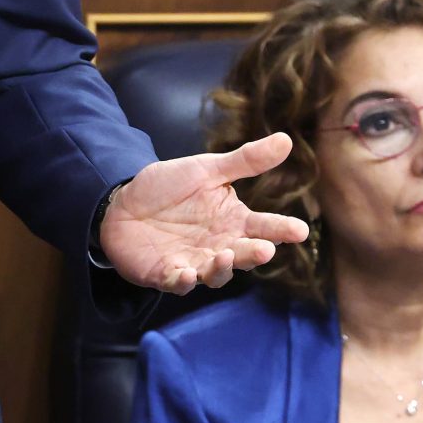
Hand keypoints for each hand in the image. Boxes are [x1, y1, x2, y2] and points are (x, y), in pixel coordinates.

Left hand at [98, 132, 310, 293]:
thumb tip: (287, 139)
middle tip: (265, 249)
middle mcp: (219, 246)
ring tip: (225, 255)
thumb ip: (246, 161)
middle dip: (255, 254)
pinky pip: (179, 283)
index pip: (263, 227)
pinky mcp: (167, 275)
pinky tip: (187, 274)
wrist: (122, 203)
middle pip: (243, 255)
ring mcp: (194, 263)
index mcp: (233, 221)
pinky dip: (184, 282)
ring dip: (222, 268)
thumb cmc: (168, 187)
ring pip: (216, 274)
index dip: (282, 229)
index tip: (300, 230)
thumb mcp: (207, 169)